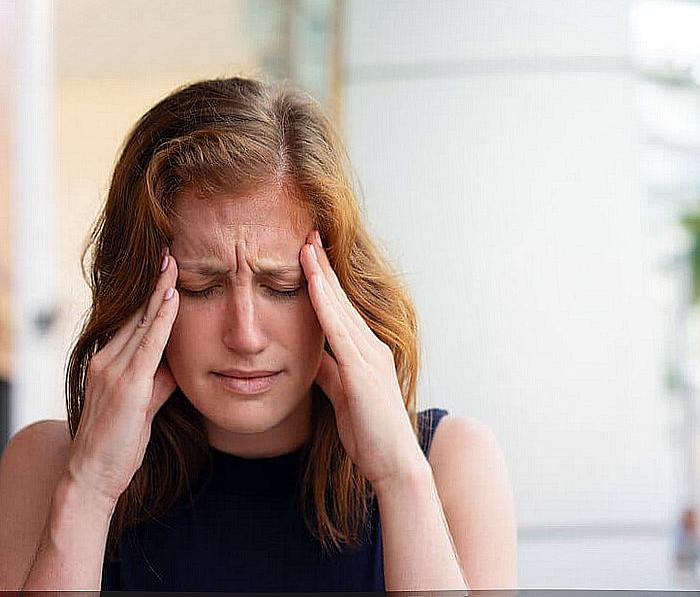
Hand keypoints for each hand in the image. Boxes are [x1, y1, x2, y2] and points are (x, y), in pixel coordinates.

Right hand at [66, 250, 179, 504]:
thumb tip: (177, 364)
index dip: (151, 296)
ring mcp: (113, 371)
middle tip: (170, 253)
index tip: (165, 270)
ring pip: (142, 323)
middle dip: (155, 284)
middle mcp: (106, 360)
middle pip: (136, 314)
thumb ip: (158, 381)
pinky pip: (149, 345)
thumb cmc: (119, 443)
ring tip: (173, 265)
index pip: (134, 321)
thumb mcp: (144, 405)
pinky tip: (172, 300)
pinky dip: (162, 320)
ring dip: (160, 292)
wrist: (93, 476)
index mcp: (108, 363)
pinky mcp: (126, 385)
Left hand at [299, 231, 425, 487]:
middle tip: (307, 235)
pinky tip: (312, 283)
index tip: (307, 256)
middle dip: (323, 267)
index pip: (339, 310)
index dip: (324, 282)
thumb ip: (328, 372)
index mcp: (366, 353)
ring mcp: (370, 357)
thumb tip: (310, 354)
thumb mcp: (341, 396)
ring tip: (305, 247)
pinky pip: (339, 331)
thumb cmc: (370, 435)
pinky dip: (325, 304)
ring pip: (339, 308)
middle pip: (341, 299)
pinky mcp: (363, 371)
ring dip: (321, 275)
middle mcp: (372, 348)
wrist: (394, 465)